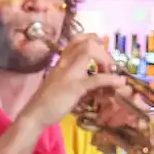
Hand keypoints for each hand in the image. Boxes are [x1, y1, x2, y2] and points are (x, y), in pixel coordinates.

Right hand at [18, 34, 134, 131]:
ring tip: (112, 73)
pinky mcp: (74, 87)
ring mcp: (69, 73)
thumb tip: (99, 78)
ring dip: (106, 60)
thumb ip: (78, 76)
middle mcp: (64, 63)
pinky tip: (118, 82)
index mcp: (61, 61)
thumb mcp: (63, 83)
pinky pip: (96, 78)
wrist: (35, 114)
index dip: (93, 39)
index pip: (77, 39)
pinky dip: (110, 79)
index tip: (102, 49)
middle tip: (109, 67)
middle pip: (86, 42)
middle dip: (103, 51)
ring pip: (89, 52)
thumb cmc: (49, 100)